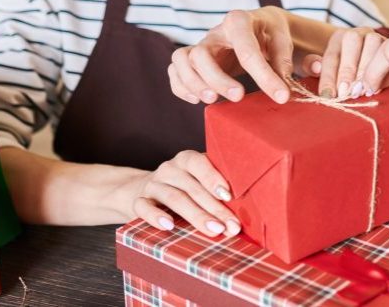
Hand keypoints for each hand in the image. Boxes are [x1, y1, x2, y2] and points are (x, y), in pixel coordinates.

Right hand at [122, 150, 240, 236]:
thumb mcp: (198, 181)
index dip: (213, 178)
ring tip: (213, 230)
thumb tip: (249, 204)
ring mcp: (153, 185)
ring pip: (174, 198)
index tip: (229, 196)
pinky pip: (144, 207)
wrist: (140, 191)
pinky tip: (169, 226)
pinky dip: (156, 216)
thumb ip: (216, 186)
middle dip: (214, 208)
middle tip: (231, 226)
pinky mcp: (138, 201)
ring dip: (196, 215)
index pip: (199, 163)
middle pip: (193, 187)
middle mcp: (169, 169)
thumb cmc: (183, 188)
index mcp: (186, 159)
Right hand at [169, 6, 293, 104]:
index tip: (281, 96)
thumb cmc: (270, 33)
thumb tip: (282, 84)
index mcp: (238, 21)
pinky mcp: (194, 60)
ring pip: (182, 60)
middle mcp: (215, 32)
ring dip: (193, 83)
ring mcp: (201, 46)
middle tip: (239, 97)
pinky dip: (181, 87)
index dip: (264, 75)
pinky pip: (175, 71)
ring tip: (212, 100)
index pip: (246, 49)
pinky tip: (197, 100)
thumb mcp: (282, 39)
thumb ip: (283, 59)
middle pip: (202, 54)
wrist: (259, 28)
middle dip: (218, 79)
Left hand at [303, 27, 388, 98]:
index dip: (328, 76)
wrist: (379, 77)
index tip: (328, 95)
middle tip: (346, 93)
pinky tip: (378, 88)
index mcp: (341, 37)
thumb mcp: (327, 71)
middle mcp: (361, 33)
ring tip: (362, 91)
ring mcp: (381, 38)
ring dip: (367, 70)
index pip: (332, 53)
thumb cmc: (346, 76)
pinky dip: (386, 73)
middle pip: (352, 40)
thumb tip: (315, 67)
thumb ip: (315, 66)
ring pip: (374, 44)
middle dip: (348, 69)